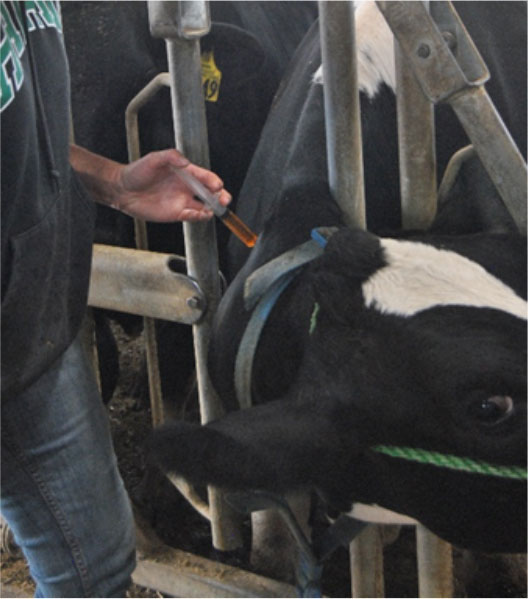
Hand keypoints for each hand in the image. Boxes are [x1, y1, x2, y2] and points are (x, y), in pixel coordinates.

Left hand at [70, 145, 231, 222]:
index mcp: (184, 173)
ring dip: (211, 209)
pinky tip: (200, 215)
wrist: (123, 190)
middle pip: (209, 193)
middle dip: (220, 197)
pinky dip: (198, 216)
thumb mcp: (153, 159)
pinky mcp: (176, 214)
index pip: (204, 176)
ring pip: (204, 206)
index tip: (218, 185)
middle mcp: (186, 187)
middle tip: (225, 200)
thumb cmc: (137, 172)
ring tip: (213, 210)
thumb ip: (171, 157)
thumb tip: (185, 162)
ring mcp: (182, 201)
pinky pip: (192, 216)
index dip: (213, 180)